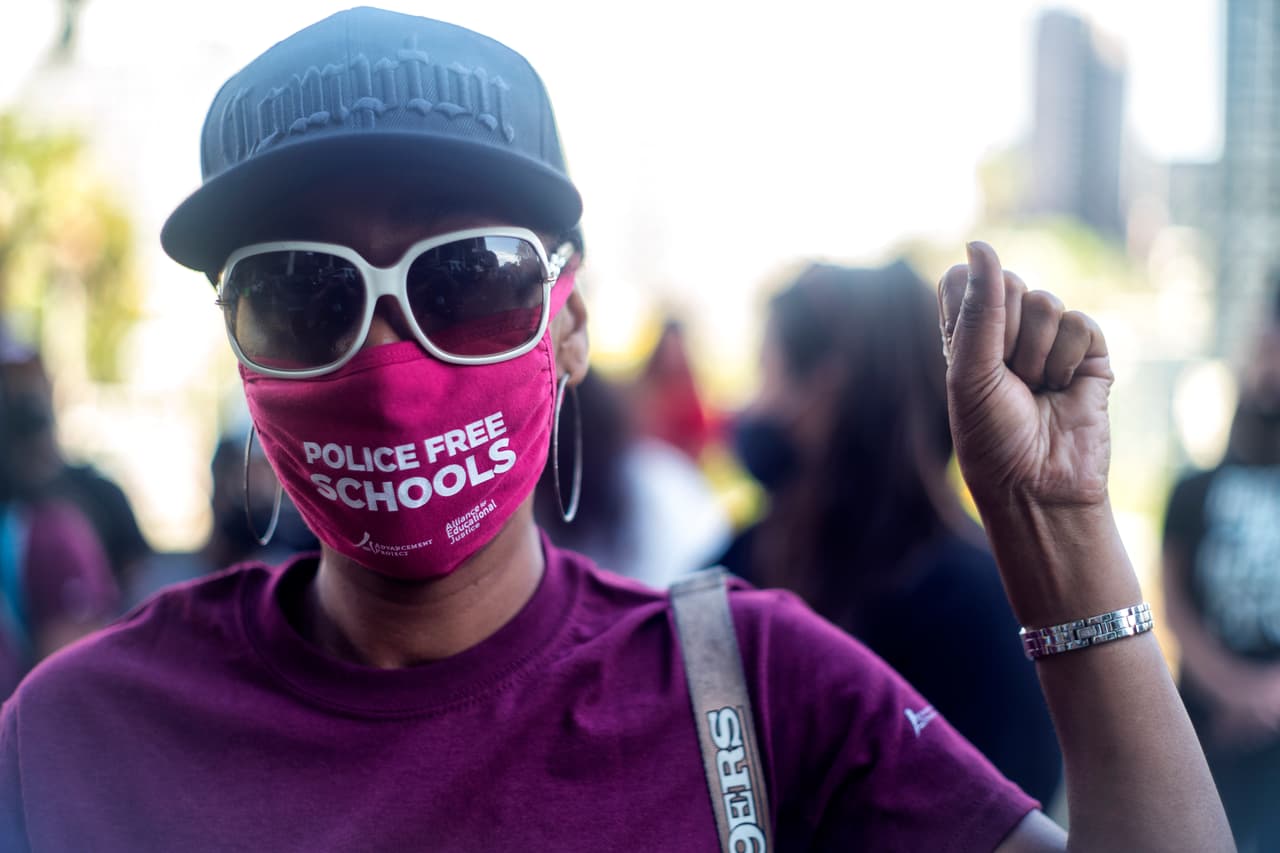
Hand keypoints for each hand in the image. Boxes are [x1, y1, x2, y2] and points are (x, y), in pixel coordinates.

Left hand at [938, 242, 1113, 509]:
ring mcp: (1048, 339)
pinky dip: (1066, 359)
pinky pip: (1079, 323)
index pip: (964, 280)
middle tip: (1006, 377)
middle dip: (1004, 332)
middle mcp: (1006, 332)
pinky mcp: (1088, 352)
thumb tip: (981, 244)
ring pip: (1044, 302)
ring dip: (1034, 354)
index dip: (970, 303)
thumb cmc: (991, 436)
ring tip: (1035, 390)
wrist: (1040, 485)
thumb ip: (978, 308)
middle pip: (1007, 283)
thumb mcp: (969, 371)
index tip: (972, 346)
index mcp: (966, 334)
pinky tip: (1063, 390)